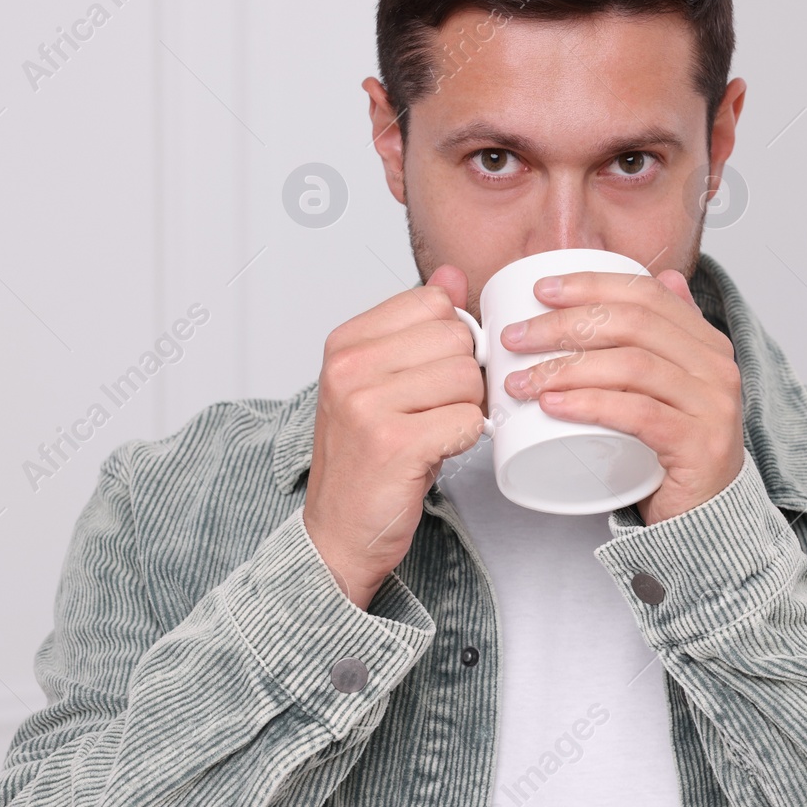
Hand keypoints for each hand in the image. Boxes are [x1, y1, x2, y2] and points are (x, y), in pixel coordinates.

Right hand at [303, 265, 486, 609]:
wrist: (339, 531)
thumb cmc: (366, 458)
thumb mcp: (384, 381)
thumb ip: (417, 325)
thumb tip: (453, 275)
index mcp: (346, 343)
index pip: (433, 302)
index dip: (451, 339)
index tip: (433, 374)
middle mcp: (349, 367)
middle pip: (456, 338)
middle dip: (463, 378)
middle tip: (436, 410)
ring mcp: (367, 404)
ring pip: (468, 378)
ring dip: (465, 410)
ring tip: (433, 432)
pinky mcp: (394, 442)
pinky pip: (467, 419)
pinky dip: (464, 439)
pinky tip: (436, 451)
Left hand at [499, 268, 744, 524]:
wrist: (706, 517)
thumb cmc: (673, 451)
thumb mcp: (669, 386)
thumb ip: (667, 335)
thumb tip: (660, 275)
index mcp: (706, 343)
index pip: (646, 294)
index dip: (591, 285)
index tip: (542, 291)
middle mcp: (716, 368)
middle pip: (632, 325)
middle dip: (564, 325)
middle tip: (516, 338)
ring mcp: (711, 406)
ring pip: (631, 366)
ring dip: (566, 368)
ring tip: (522, 380)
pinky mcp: (698, 445)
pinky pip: (638, 413)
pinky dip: (590, 405)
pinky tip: (554, 405)